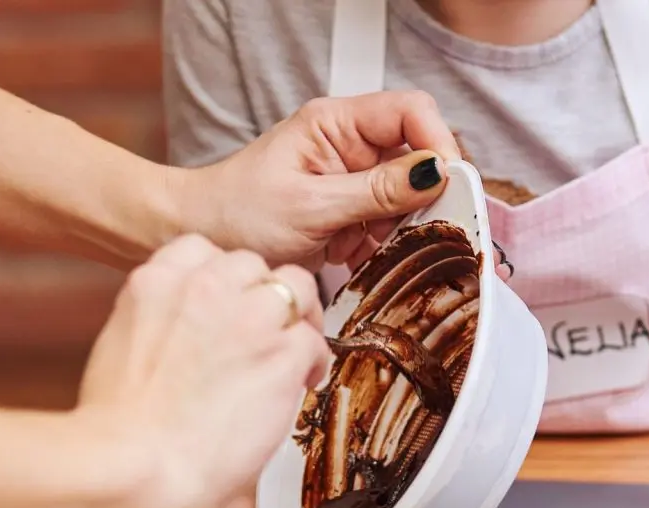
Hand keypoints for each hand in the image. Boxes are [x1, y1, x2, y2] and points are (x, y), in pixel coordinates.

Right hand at [77, 235, 328, 507]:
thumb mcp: (119, 352)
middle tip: (266, 332)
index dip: (223, 281)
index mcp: (156, 285)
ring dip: (297, 319)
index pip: (203, 251)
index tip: (229, 305)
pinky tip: (302, 384)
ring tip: (293, 353)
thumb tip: (181, 343)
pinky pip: (313, 342)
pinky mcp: (280, 356)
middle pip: (253, 265)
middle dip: (262, 297)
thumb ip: (158, 328)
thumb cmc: (118, 432)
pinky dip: (313, 362)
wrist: (135, 468)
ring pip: (297, 289)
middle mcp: (204, 289)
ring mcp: (247, 319)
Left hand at [184, 91, 461, 269]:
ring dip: (389, 230)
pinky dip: (372, 246)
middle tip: (398, 231)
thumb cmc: (237, 213)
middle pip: (414, 158)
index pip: (411, 112)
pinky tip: (343, 255)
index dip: (437, 145)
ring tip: (352, 246)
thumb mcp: (310, 207)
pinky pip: (382, 226)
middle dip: (412, 200)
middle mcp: (348, 144)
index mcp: (336, 123)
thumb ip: (375, 192)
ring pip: (403, 199)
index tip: (447, 187)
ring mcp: (348, 179)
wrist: (201, 239)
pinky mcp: (345, 211)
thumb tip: (435, 173)